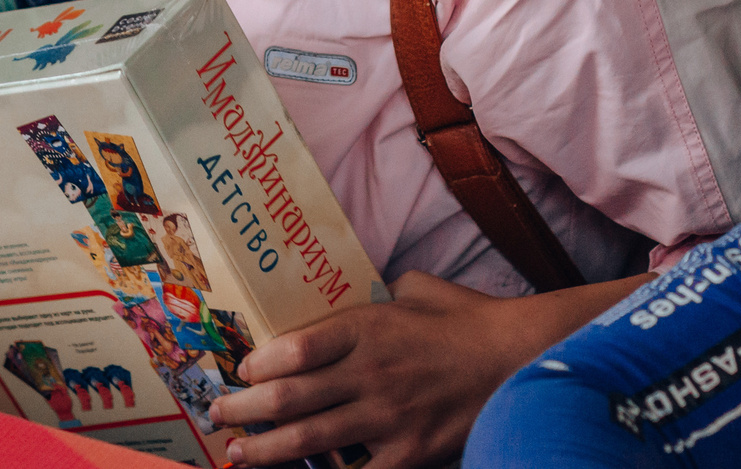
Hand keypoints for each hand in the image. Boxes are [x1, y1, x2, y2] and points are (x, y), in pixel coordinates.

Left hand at [209, 270, 638, 467]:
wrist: (520, 359)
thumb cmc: (469, 321)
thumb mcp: (420, 288)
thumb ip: (384, 289)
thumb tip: (369, 287)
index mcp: (368, 327)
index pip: (295, 348)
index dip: (259, 363)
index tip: (241, 371)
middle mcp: (369, 371)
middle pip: (288, 397)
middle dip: (244, 411)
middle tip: (220, 416)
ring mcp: (387, 416)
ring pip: (309, 438)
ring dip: (265, 450)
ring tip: (238, 454)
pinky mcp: (409, 451)